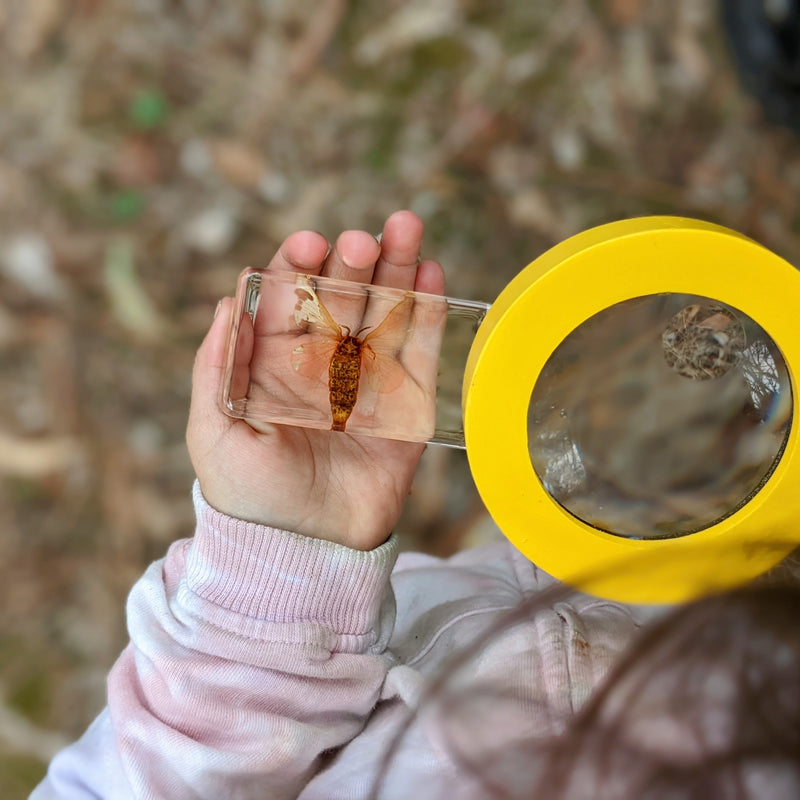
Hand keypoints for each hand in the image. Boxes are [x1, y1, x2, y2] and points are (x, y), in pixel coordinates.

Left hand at [187, 210, 444, 549]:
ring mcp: (369, 379)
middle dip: (352, 261)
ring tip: (407, 226)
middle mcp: (325, 361)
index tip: (308, 245)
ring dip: (397, 267)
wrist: (308, 549)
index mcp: (277, 362)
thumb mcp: (214, 434)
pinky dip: (428, 314)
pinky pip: (421, 352)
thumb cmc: (251, 496)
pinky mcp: (407, 403)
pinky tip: (431, 274)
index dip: (297, 266)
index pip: (289, 298)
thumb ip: (215, 370)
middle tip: (361, 240)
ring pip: (386, 312)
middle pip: (343, 295)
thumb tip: (225, 301)